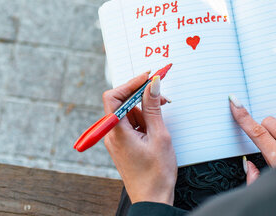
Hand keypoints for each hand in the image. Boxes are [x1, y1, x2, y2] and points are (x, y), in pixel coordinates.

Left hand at [102, 72, 176, 203]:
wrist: (152, 198)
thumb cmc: (155, 173)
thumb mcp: (159, 136)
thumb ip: (154, 108)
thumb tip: (153, 85)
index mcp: (117, 131)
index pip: (114, 96)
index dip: (131, 83)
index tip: (148, 77)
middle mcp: (113, 134)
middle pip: (122, 103)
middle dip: (142, 96)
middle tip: (161, 93)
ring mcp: (117, 139)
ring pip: (129, 112)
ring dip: (146, 109)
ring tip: (162, 118)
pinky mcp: (123, 144)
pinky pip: (132, 123)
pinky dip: (144, 120)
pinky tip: (157, 127)